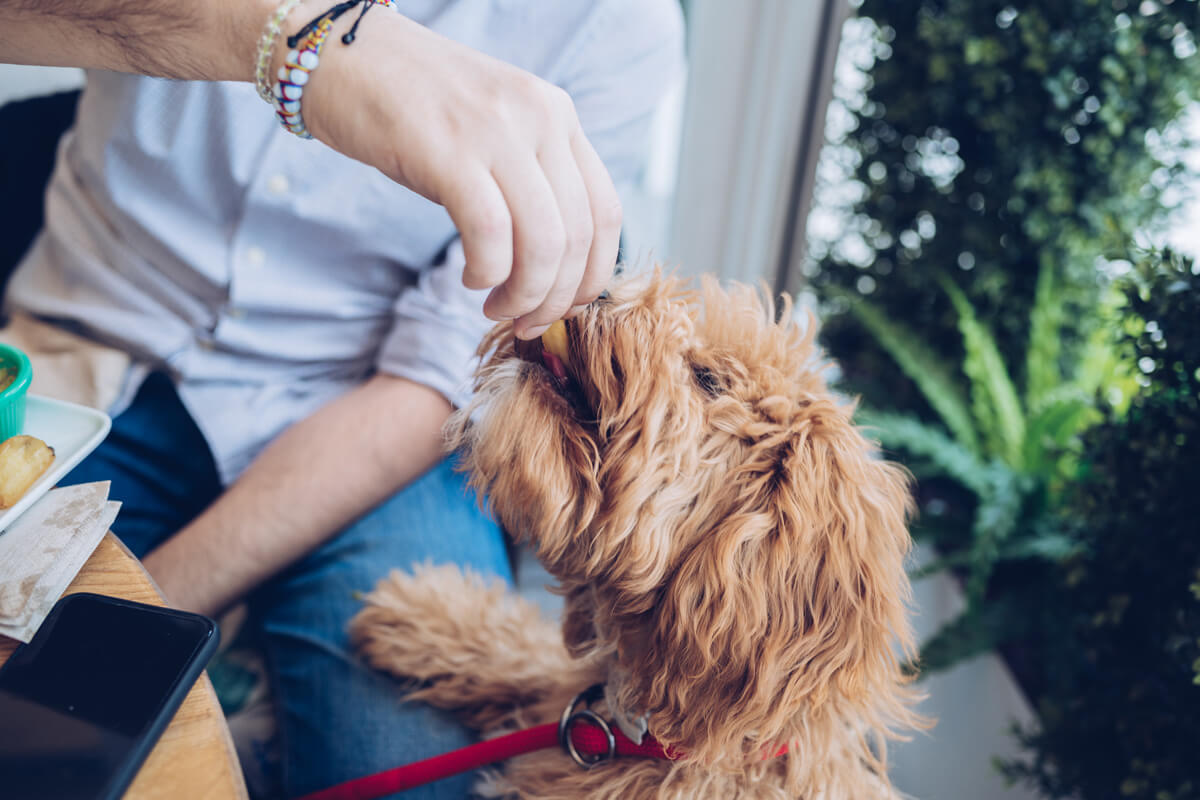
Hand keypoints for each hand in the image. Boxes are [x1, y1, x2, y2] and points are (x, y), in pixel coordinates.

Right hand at [298, 10, 621, 337]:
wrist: (342, 54)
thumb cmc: (414, 108)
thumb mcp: (495, 133)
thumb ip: (531, 180)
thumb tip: (556, 267)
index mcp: (559, 115)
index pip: (607, 213)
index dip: (592, 276)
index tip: (563, 306)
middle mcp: (541, 118)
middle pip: (578, 237)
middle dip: (555, 299)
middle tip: (524, 321)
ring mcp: (497, 131)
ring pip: (542, 243)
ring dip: (523, 295)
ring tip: (494, 306)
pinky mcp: (450, 150)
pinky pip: (491, 234)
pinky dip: (487, 272)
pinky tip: (470, 278)